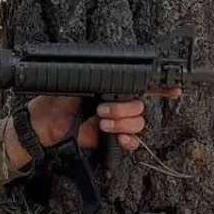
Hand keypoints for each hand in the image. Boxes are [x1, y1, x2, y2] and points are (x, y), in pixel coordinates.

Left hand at [3, 88, 181, 165]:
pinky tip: (119, 140)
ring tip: (100, 123)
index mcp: (108, 86)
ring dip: (122, 123)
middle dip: (123, 109)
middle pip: (139, 105)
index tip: (174, 88)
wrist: (39, 126)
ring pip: (137, 122)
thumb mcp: (72, 83)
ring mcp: (114, 121)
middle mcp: (115, 102)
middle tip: (100, 111)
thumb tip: (107, 73)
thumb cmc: (51, 99)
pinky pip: (130, 141)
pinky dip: (128, 141)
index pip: (139, 83)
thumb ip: (91, 78)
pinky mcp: (109, 139)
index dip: (159, 85)